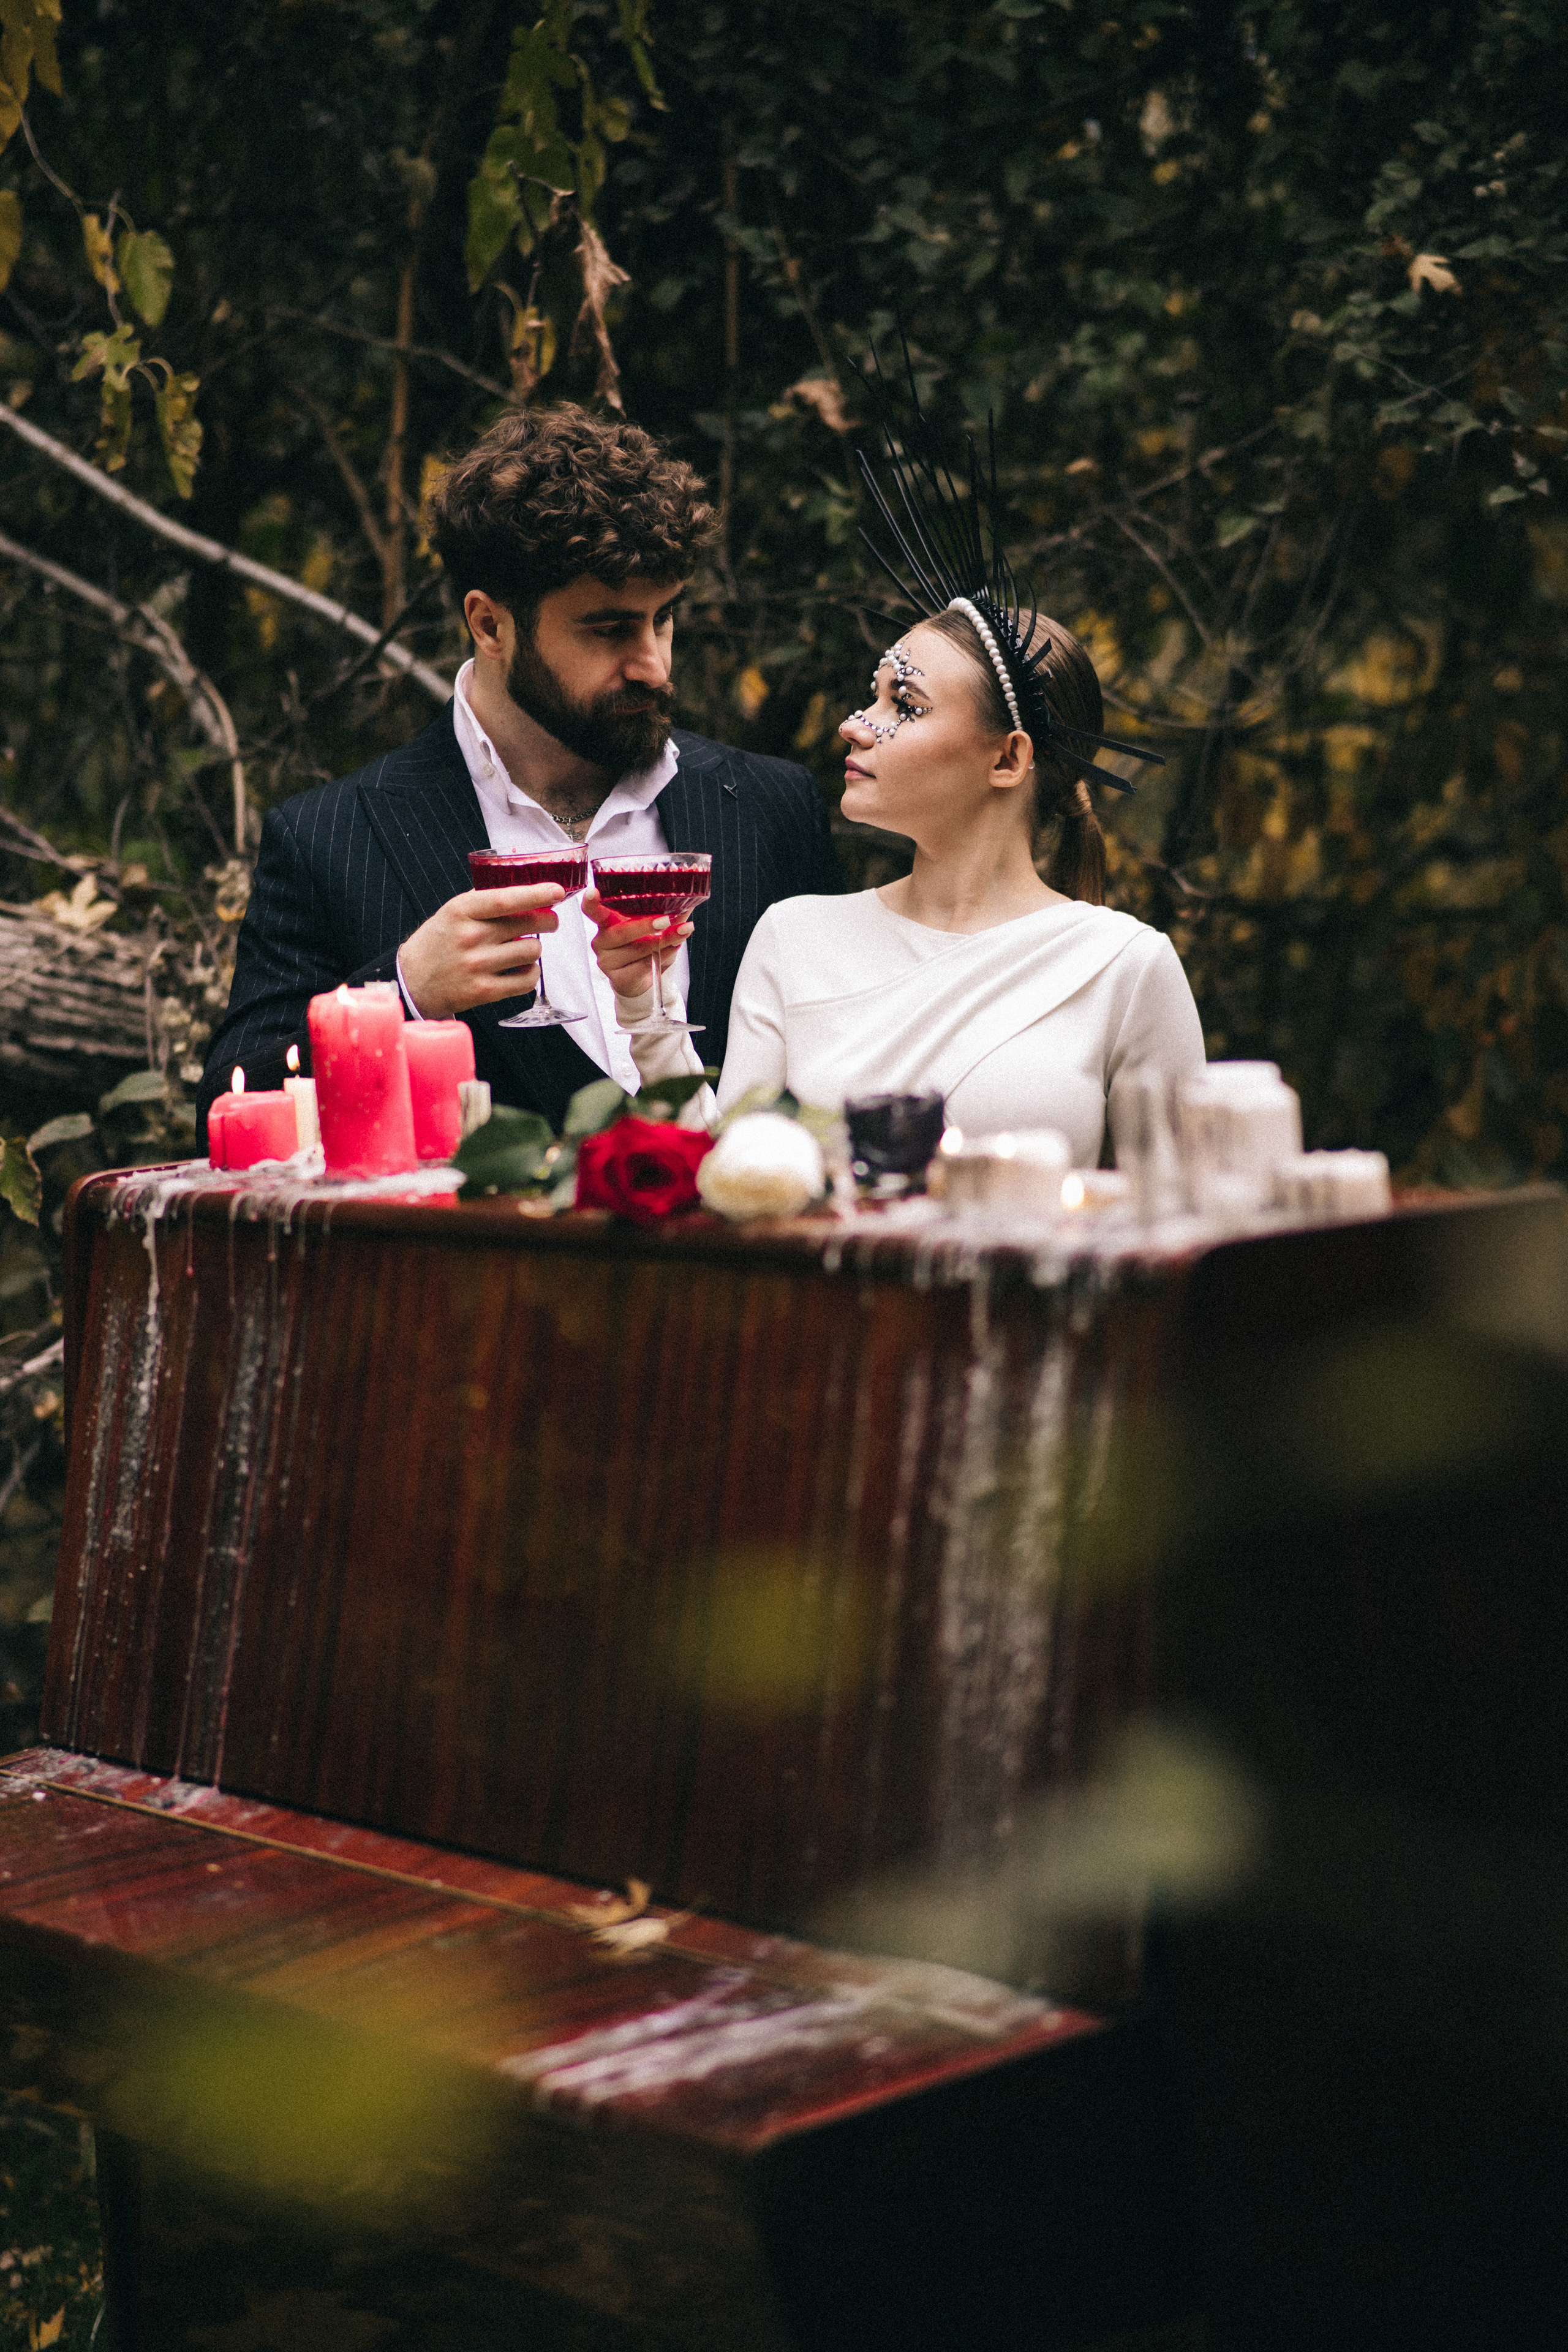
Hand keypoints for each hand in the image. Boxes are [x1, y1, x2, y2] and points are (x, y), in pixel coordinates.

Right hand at [399, 885, 562, 1016]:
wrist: (412, 981)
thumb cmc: (438, 942)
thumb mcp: (453, 912)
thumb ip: (484, 899)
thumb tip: (522, 884)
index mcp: (462, 911)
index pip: (505, 900)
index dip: (535, 894)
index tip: (557, 891)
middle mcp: (470, 937)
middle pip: (527, 924)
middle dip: (548, 920)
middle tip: (549, 920)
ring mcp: (478, 966)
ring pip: (531, 951)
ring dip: (535, 948)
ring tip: (525, 947)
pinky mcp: (484, 991)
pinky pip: (526, 980)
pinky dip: (531, 973)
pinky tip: (522, 968)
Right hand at [582, 888, 692, 1001]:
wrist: (640, 979)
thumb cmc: (643, 946)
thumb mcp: (651, 927)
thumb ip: (664, 912)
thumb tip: (688, 898)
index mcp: (605, 922)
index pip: (592, 911)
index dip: (591, 902)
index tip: (594, 891)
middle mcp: (601, 941)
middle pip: (620, 932)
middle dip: (645, 925)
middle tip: (666, 919)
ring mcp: (607, 961)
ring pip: (636, 949)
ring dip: (664, 940)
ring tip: (683, 931)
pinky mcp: (618, 978)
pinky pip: (644, 964)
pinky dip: (664, 954)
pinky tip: (675, 946)